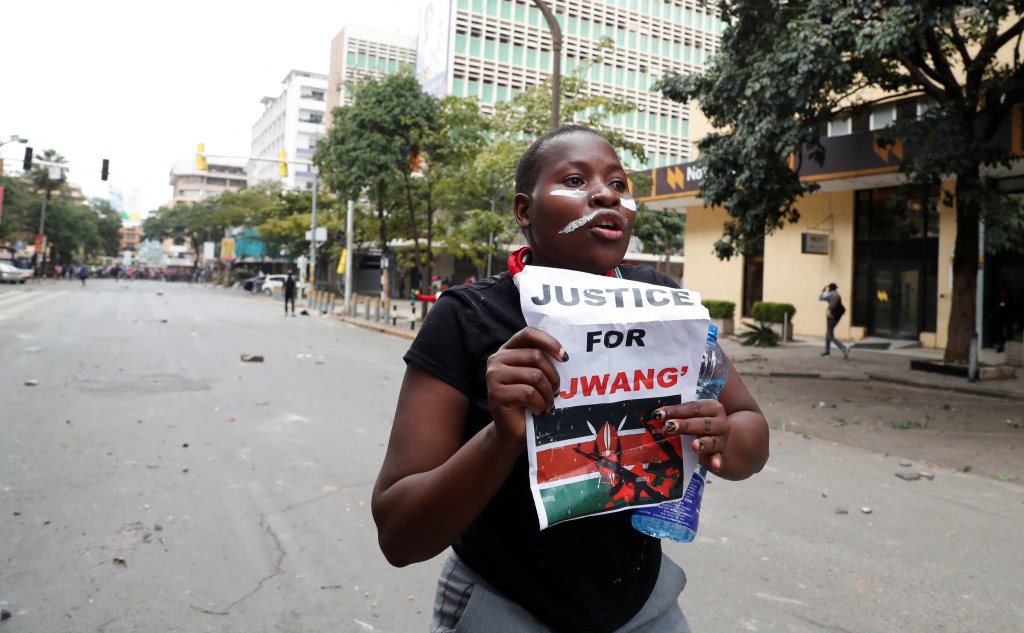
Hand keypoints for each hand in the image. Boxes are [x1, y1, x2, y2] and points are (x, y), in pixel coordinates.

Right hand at [485, 327, 566, 443]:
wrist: (512, 430)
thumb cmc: (528, 401)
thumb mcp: (535, 376)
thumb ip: (542, 361)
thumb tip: (565, 354)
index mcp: (508, 350)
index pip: (529, 333)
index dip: (549, 342)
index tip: (564, 357)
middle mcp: (497, 359)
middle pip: (535, 356)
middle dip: (553, 376)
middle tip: (556, 391)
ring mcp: (494, 376)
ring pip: (534, 375)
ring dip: (548, 393)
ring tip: (548, 403)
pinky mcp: (496, 393)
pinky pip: (529, 393)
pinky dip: (540, 403)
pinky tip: (538, 410)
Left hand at [652, 400, 730, 472]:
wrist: (718, 436)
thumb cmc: (699, 422)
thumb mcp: (692, 416)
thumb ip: (679, 415)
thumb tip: (656, 416)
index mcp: (712, 408)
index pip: (693, 407)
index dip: (676, 410)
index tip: (658, 414)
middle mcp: (720, 422)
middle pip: (702, 423)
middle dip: (686, 425)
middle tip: (669, 427)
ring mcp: (721, 439)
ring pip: (711, 441)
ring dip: (703, 444)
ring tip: (694, 446)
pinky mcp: (720, 454)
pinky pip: (718, 458)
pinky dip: (717, 462)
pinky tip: (715, 466)